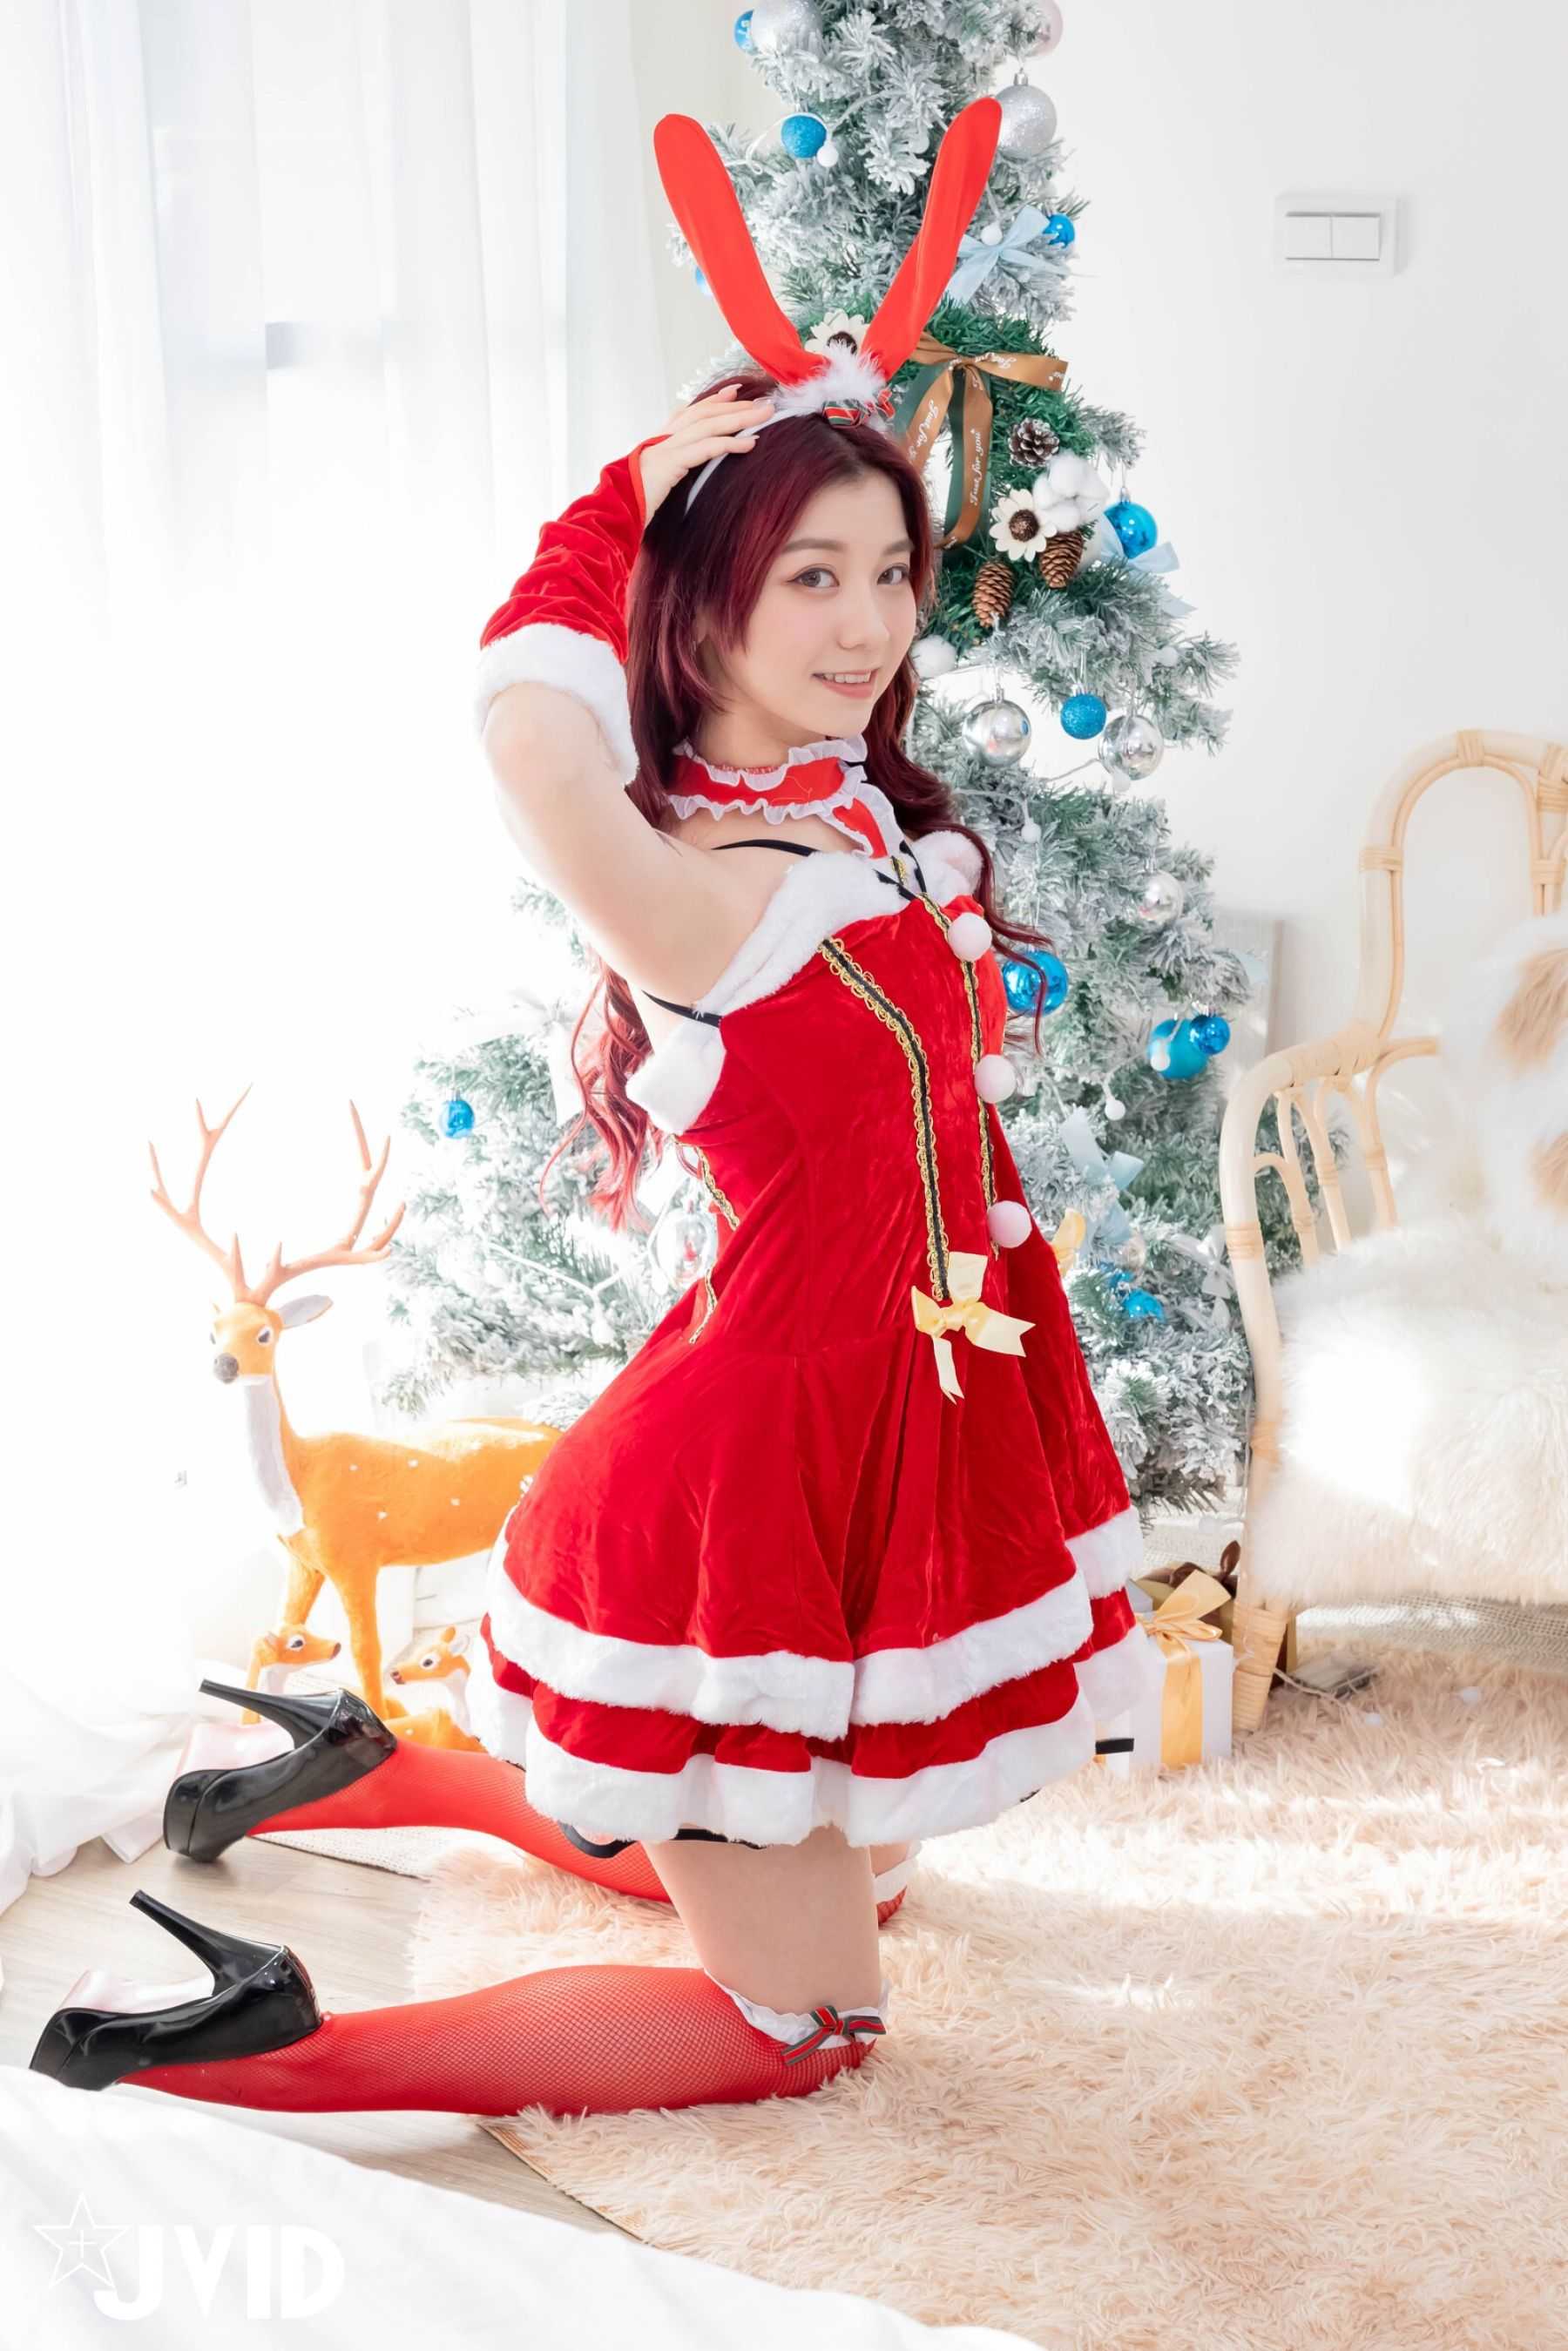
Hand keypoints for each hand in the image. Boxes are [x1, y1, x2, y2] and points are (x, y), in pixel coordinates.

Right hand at [637, 385, 774, 525]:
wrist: (612, 513)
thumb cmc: (632, 506)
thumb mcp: (655, 487)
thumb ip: (671, 475)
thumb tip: (684, 477)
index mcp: (658, 442)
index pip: (690, 414)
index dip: (713, 402)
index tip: (735, 393)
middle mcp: (662, 439)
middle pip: (704, 414)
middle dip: (735, 406)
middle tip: (764, 402)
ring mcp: (665, 448)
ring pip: (709, 425)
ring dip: (740, 419)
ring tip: (766, 415)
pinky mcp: (671, 462)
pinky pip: (707, 448)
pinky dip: (730, 443)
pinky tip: (751, 443)